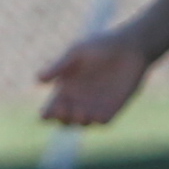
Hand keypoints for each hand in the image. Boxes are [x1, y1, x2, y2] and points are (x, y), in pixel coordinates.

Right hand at [35, 33, 151, 127]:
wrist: (130, 46)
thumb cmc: (100, 45)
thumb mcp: (76, 53)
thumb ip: (58, 66)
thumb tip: (37, 80)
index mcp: (65, 88)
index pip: (51, 108)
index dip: (46, 115)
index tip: (46, 113)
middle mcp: (78, 100)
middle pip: (64, 120)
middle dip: (61, 119)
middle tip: (63, 111)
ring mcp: (95, 105)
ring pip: (82, 123)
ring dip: (79, 122)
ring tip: (80, 112)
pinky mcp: (113, 107)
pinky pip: (103, 121)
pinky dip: (99, 122)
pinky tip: (97, 116)